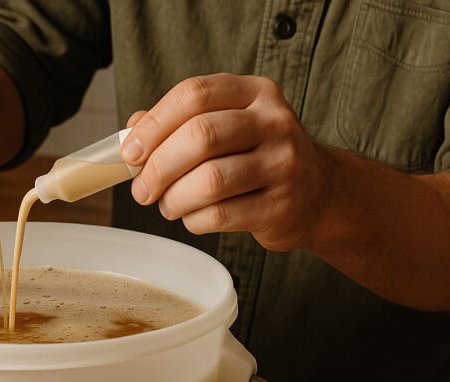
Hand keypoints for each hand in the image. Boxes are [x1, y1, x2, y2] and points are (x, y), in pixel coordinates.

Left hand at [120, 73, 328, 250]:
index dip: (154, 124)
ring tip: (167, 205)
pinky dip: (194, 220)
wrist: (318, 193)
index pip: (194, 94)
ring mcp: (283, 164)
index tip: (131, 152)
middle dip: (159, 167)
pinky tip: (192, 218)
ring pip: (210, 181)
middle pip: (201, 136)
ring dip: (175, 198)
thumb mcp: (228, 126)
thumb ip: (180, 123)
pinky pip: (221, 215)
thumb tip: (132, 133)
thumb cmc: (258, 156)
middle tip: (142, 189)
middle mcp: (274, 122)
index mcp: (255, 92)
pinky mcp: (281, 206)